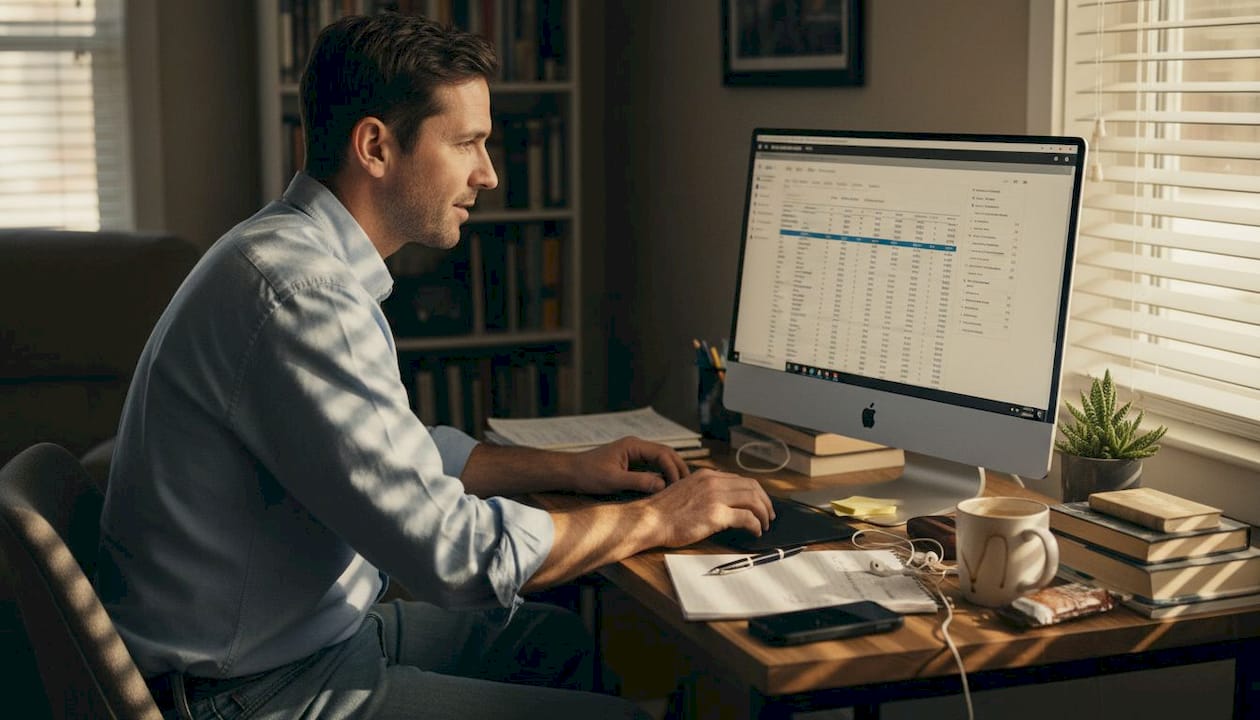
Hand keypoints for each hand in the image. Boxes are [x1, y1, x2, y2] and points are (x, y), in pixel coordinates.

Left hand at [566, 436, 689, 495]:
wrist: (570, 472)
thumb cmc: (587, 474)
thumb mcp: (613, 480)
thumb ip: (638, 482)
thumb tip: (662, 485)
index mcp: (633, 445)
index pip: (662, 453)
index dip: (673, 468)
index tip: (678, 485)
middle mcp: (636, 447)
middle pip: (666, 454)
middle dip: (678, 468)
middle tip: (689, 485)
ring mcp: (634, 454)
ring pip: (660, 460)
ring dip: (671, 471)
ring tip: (682, 488)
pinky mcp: (630, 463)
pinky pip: (652, 467)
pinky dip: (661, 475)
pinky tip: (666, 488)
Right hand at [636, 468, 774, 547]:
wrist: (649, 520)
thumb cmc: (663, 512)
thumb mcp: (686, 490)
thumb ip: (704, 491)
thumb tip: (723, 502)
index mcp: (706, 475)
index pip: (740, 479)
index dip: (755, 492)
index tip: (759, 502)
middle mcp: (713, 482)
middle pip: (752, 487)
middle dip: (765, 502)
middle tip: (768, 514)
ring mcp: (715, 497)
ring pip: (753, 500)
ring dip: (763, 513)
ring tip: (764, 524)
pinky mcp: (715, 514)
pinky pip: (746, 518)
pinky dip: (755, 525)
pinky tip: (755, 531)